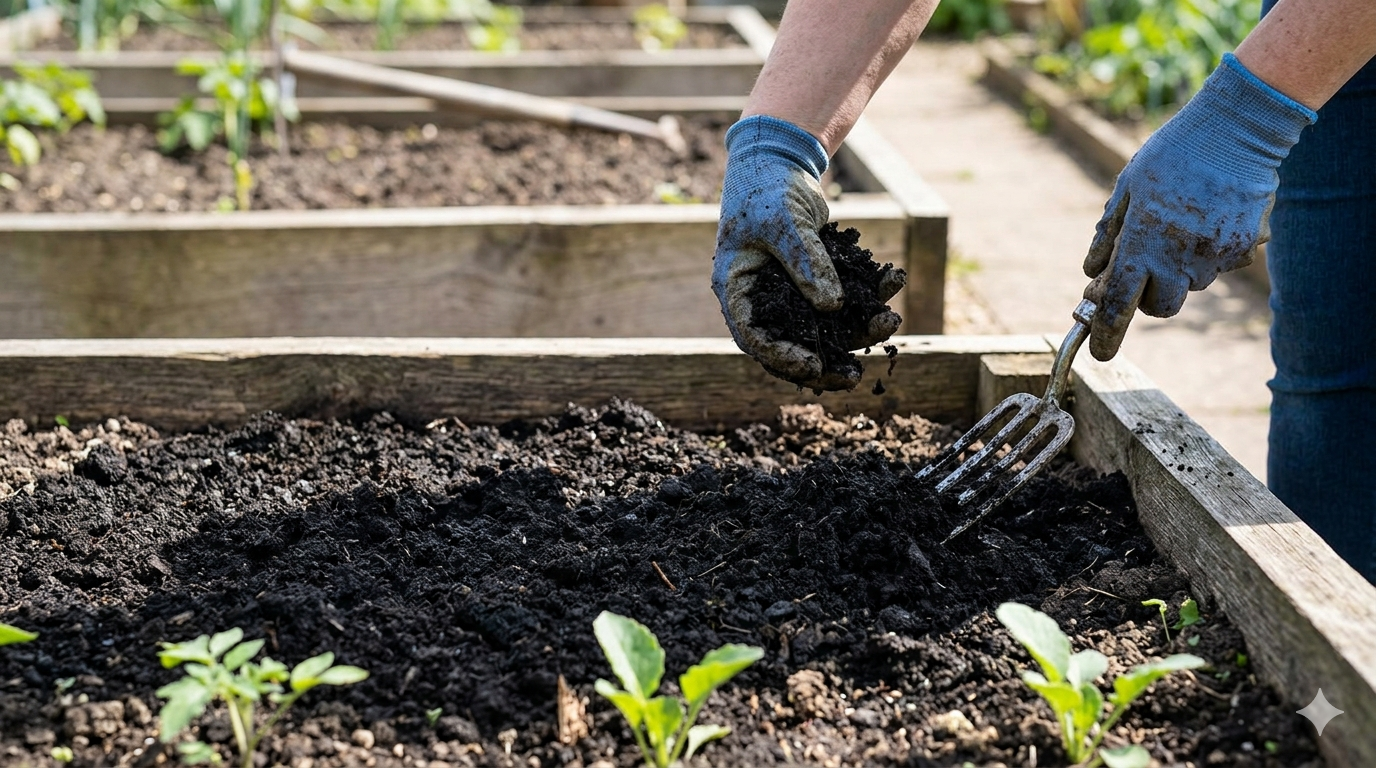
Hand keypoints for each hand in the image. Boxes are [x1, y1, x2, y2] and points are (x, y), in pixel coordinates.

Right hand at [712, 115, 901, 389]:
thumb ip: (805, 262)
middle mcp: (763, 299)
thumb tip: (833, 306)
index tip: (815, 365)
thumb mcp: (783, 221)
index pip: (754, 337)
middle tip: (854, 377)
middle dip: (825, 363)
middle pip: (791, 343)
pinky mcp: (815, 278)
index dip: (783, 357)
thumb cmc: (767, 188)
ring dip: (856, 330)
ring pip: (823, 325)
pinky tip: (892, 286)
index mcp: (738, 289)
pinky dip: (867, 295)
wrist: (779, 161)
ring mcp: (790, 291)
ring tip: (889, 323)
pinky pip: (843, 298)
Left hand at [1083, 53, 1315, 360]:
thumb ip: (1107, 236)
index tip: (1098, 353)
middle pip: (1159, 307)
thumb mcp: (1125, 190)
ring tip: (1180, 225)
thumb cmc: (1170, 155)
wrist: (1235, 131)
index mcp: (1141, 244)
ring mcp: (1213, 257)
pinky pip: (1216, 266)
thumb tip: (1092, 274)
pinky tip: (1206, 219)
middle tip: (1142, 268)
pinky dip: (1206, 253)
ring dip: (1177, 271)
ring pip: (1189, 286)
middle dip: (1146, 297)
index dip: (1105, 333)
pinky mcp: (1241, 250)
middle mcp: (1178, 258)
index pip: (1117, 305)